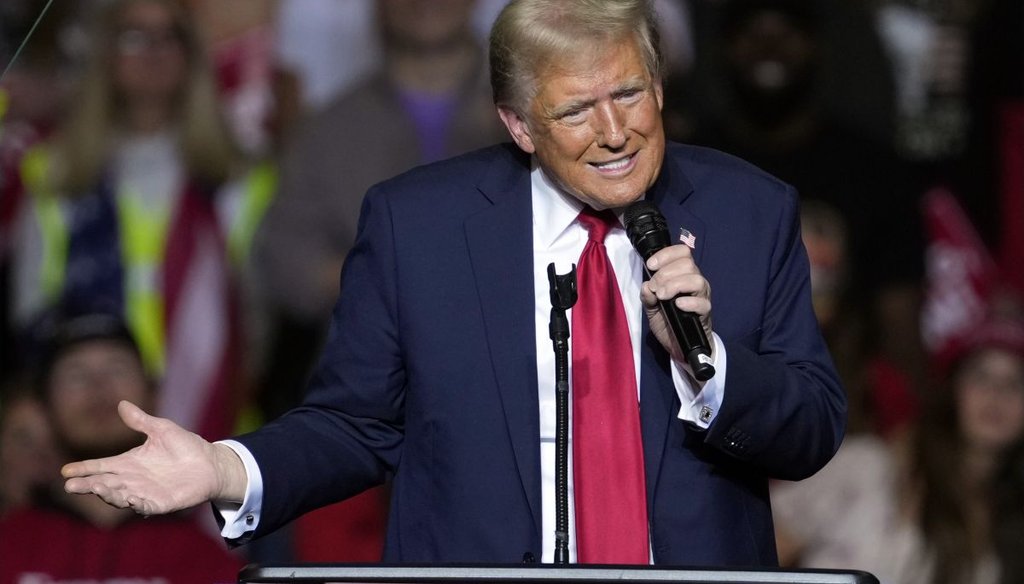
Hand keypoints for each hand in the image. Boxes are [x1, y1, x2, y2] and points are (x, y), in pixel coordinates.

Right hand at [62, 400, 246, 515]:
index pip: (101, 466)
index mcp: (129, 463)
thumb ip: (140, 421)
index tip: (66, 471)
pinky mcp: (160, 503)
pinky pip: (144, 506)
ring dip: (108, 494)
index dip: (84, 469)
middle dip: (88, 485)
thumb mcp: (161, 429)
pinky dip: (135, 503)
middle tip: (71, 485)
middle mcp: (133, 480)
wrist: (210, 463)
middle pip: (105, 484)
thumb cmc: (185, 446)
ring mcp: (145, 493)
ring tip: (96, 487)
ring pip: (120, 496)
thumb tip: (121, 403)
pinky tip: (128, 498)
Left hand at [640, 243, 713, 364]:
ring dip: (675, 285)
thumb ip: (647, 296)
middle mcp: (694, 282)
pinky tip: (678, 305)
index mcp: (682, 275)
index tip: (651, 265)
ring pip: (696, 280)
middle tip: (655, 289)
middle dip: (665, 273)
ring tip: (663, 296)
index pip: (682, 252)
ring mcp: (702, 296)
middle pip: (687, 264)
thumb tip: (646, 286)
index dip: (666, 255)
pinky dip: (689, 302)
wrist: (678, 346)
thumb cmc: (668, 322)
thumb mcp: (651, 308)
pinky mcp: (705, 313)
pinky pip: (702, 302)